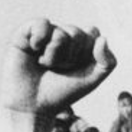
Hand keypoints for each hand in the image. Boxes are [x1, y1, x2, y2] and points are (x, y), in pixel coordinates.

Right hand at [0, 20, 114, 119]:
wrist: (31, 108)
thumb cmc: (60, 94)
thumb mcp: (91, 80)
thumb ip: (107, 62)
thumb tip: (102, 38)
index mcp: (78, 43)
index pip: (92, 32)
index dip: (86, 53)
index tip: (76, 68)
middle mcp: (61, 35)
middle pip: (77, 33)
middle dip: (70, 57)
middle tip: (58, 70)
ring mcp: (43, 34)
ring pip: (60, 32)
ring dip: (55, 55)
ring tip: (44, 66)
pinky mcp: (24, 34)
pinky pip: (41, 24)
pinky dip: (40, 38)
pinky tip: (34, 50)